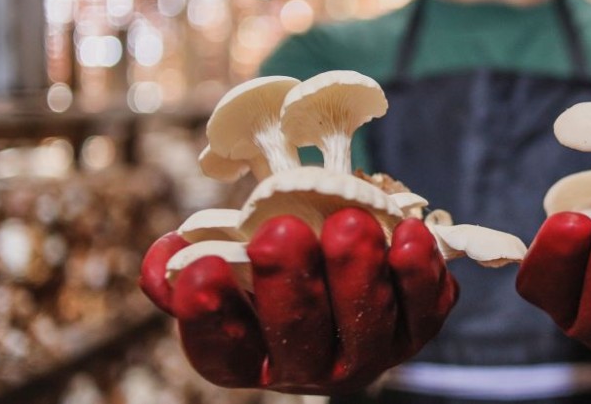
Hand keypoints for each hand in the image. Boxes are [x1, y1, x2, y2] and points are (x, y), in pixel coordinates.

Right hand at [140, 210, 458, 394]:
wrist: (346, 257)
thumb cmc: (276, 263)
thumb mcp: (228, 267)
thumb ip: (190, 267)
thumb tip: (166, 260)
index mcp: (250, 356)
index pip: (223, 349)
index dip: (210, 313)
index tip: (202, 269)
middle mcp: (307, 367)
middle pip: (298, 338)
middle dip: (290, 285)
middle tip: (281, 232)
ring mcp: (366, 351)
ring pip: (365, 326)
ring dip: (358, 273)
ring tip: (350, 223)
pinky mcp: (416, 328)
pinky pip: (423, 309)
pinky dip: (420, 273)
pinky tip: (411, 234)